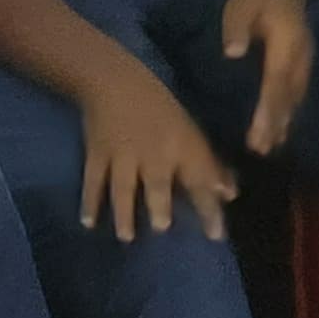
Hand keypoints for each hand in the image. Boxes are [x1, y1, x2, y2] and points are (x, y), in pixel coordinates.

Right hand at [76, 63, 236, 243]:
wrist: (113, 81)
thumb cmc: (159, 107)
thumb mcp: (190, 131)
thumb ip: (209, 165)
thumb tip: (229, 194)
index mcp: (182, 145)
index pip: (199, 179)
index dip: (209, 207)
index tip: (216, 236)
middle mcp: (153, 152)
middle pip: (157, 181)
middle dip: (160, 203)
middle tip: (162, 227)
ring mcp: (122, 154)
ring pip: (123, 185)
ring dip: (124, 210)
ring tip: (126, 236)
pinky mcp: (97, 154)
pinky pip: (93, 180)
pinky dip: (90, 201)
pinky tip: (89, 223)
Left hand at [220, 0, 314, 155]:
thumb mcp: (240, 7)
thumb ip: (236, 29)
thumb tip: (232, 53)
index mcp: (287, 45)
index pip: (277, 82)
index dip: (269, 109)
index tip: (258, 132)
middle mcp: (300, 58)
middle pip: (289, 96)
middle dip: (276, 123)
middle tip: (260, 149)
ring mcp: (303, 63)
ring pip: (295, 99)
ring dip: (283, 123)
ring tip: (268, 148)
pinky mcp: (300, 67)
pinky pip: (295, 95)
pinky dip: (287, 114)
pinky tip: (278, 132)